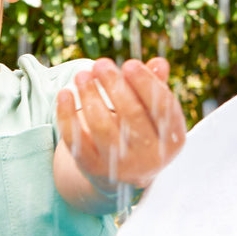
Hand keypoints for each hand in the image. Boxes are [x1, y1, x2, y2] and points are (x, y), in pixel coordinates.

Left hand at [56, 57, 185, 190]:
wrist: (120, 172)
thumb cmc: (140, 130)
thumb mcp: (153, 112)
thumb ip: (156, 87)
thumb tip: (159, 63)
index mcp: (172, 140)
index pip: (162, 108)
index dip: (146, 84)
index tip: (129, 64)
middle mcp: (150, 157)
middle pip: (132, 116)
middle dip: (114, 86)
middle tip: (100, 64)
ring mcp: (121, 167)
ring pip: (103, 128)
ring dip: (90, 97)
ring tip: (82, 75)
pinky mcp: (93, 168)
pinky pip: (77, 141)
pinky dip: (67, 116)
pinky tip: (65, 94)